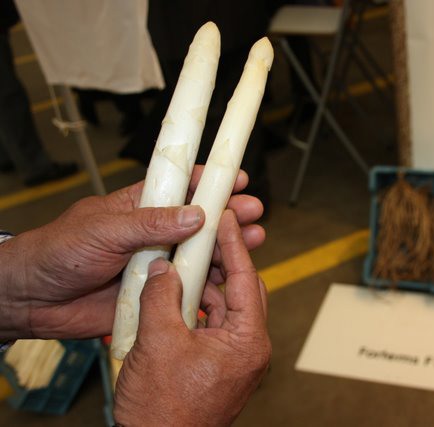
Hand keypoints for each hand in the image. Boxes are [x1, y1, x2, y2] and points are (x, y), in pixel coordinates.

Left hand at [0, 167, 264, 339]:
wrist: (33, 300)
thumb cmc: (58, 252)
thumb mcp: (104, 230)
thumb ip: (149, 223)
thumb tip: (194, 215)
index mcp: (140, 207)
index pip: (181, 187)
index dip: (210, 181)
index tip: (237, 179)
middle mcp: (153, 233)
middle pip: (200, 222)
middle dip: (229, 217)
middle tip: (255, 214)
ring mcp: (156, 264)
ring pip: (199, 255)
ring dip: (226, 250)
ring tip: (254, 242)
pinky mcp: (156, 294)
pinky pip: (188, 289)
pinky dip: (210, 285)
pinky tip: (229, 280)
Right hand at [114, 210, 269, 425]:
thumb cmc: (164, 412)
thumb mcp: (158, 342)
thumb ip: (161, 297)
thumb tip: (162, 269)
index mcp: (247, 341)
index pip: (245, 278)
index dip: (234, 244)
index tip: (228, 219)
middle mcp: (249, 349)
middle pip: (242, 290)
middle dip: (221, 263)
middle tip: (205, 237)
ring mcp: (236, 359)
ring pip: (226, 307)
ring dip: (205, 287)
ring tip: (182, 264)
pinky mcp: (220, 366)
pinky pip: (213, 326)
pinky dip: (197, 309)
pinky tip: (176, 297)